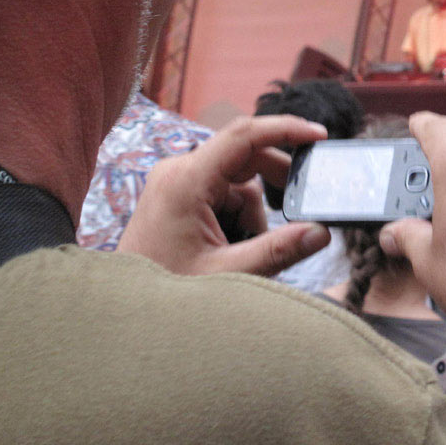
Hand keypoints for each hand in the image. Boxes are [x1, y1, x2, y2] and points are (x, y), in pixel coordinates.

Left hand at [117, 115, 330, 275]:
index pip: (244, 135)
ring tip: (243, 254)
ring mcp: (176, 183)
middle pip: (245, 159)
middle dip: (273, 190)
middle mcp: (179, 172)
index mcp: (186, 180)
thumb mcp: (229, 274)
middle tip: (297, 216)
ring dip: (252, 214)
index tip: (319, 135)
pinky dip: (237, 218)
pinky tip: (231, 250)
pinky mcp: (177, 196)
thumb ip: (278, 251)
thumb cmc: (165, 295)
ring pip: (237, 181)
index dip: (285, 129)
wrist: (123, 314)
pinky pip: (222, 194)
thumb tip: (322, 232)